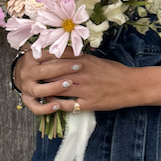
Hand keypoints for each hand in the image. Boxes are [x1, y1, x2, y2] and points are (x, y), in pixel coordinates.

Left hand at [15, 49, 138, 116]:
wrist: (131, 85)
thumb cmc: (115, 71)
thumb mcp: (96, 60)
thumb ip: (79, 58)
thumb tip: (63, 55)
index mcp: (83, 61)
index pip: (57, 59)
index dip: (43, 60)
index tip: (32, 60)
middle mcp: (81, 74)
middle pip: (54, 74)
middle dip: (41, 75)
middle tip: (29, 75)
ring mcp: (83, 90)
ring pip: (58, 89)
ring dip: (45, 90)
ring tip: (35, 90)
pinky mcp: (87, 104)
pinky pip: (67, 105)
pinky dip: (56, 104)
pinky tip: (49, 104)